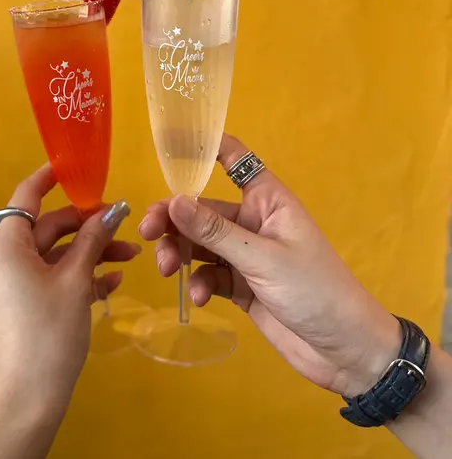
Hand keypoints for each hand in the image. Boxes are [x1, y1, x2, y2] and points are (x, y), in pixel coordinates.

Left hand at [0, 164, 135, 426]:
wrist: (25, 401)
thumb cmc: (48, 332)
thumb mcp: (75, 281)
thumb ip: (93, 240)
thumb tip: (114, 209)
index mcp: (4, 246)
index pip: (25, 198)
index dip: (48, 178)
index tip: (73, 167)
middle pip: (46, 229)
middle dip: (87, 226)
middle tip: (122, 224)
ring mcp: (6, 287)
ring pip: (51, 256)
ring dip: (88, 253)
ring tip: (129, 255)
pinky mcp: (16, 309)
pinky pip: (47, 280)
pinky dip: (75, 277)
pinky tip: (110, 282)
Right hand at [139, 134, 401, 397]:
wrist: (344, 351)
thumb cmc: (315, 290)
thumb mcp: (263, 259)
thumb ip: (216, 232)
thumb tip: (172, 201)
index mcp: (267, 200)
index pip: (234, 159)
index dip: (204, 146)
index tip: (167, 140)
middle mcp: (252, 221)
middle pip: (202, 208)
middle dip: (172, 218)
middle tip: (146, 232)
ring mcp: (245, 255)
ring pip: (198, 243)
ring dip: (178, 253)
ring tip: (167, 270)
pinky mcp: (240, 286)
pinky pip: (207, 274)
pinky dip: (197, 282)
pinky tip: (198, 297)